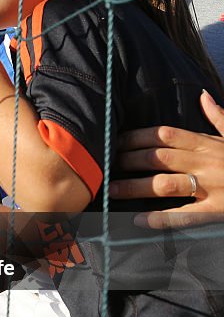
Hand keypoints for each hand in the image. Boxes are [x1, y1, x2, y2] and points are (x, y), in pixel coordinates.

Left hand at [110, 90, 223, 227]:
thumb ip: (220, 118)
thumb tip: (203, 96)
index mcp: (209, 144)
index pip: (165, 134)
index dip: (136, 135)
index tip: (115, 139)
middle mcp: (207, 163)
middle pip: (158, 157)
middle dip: (128, 159)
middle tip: (103, 164)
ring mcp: (212, 188)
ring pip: (165, 185)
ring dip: (134, 187)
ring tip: (111, 189)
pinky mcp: (218, 212)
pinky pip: (183, 216)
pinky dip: (158, 219)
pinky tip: (136, 220)